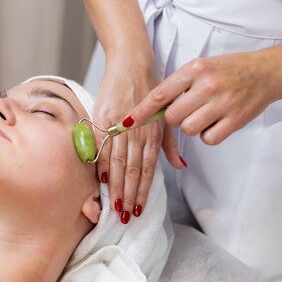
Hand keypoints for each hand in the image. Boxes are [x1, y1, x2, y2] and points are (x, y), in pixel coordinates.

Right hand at [94, 52, 182, 222]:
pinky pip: (101, 146)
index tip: (139, 210)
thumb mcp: (165, 117)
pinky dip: (101, 164)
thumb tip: (180, 167)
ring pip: (118, 162)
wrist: (131, 63)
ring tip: (113, 207)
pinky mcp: (103, 117)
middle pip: (132, 171)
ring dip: (116, 187)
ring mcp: (119, 125)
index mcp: (152, 134)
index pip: (147, 170)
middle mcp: (137, 132)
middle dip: (128, 196)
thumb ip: (170, 144)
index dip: (143, 192)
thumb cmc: (150, 90)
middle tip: (125, 218)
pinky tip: (101, 181)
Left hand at [126, 51, 281, 144]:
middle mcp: (207, 85)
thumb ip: (179, 85)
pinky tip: (216, 122)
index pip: (160, 94)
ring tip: (206, 114)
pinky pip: (208, 139)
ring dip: (193, 127)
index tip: (127, 123)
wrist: (266, 72)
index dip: (141, 111)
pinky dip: (208, 135)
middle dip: (175, 119)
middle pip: (173, 117)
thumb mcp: (201, 68)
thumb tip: (154, 108)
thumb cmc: (230, 70)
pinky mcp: (235, 120)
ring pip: (189, 129)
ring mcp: (222, 103)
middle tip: (188, 110)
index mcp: (195, 69)